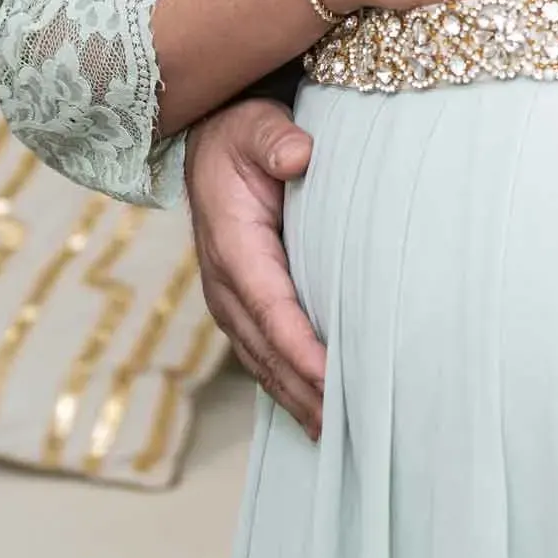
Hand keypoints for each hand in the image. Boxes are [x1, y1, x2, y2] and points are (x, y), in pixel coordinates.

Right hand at [185, 99, 324, 436]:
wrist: (210, 141)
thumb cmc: (241, 134)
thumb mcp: (256, 125)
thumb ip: (275, 138)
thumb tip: (299, 154)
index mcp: (233, 246)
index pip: (270, 306)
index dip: (300, 346)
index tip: (333, 378)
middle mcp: (226, 283)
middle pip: (266, 349)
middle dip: (304, 389)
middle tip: (347, 425)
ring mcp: (230, 299)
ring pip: (263, 361)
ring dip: (296, 397)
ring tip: (337, 432)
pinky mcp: (241, 305)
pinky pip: (263, 353)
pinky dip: (287, 384)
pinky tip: (316, 407)